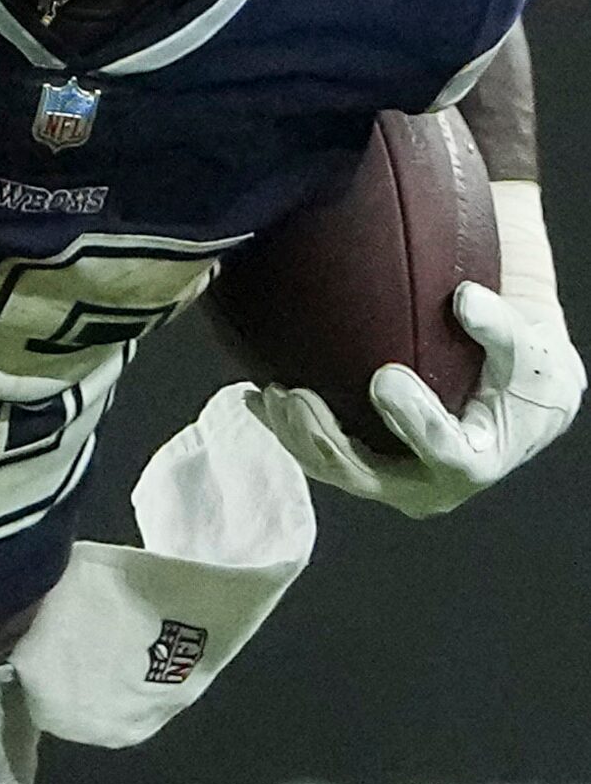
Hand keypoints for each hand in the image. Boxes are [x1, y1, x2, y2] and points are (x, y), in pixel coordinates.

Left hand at [252, 282, 583, 516]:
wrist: (514, 402)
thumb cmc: (525, 376)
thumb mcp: (527, 352)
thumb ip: (498, 327)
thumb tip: (465, 298)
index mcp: (476, 462)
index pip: (444, 450)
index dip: (414, 418)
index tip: (385, 376)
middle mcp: (429, 484)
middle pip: (368, 474)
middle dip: (326, 438)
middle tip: (294, 395)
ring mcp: (392, 481)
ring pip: (334, 470)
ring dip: (296, 436)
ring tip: (270, 394)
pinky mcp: (366, 467)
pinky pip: (319, 456)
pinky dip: (288, 430)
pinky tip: (255, 397)